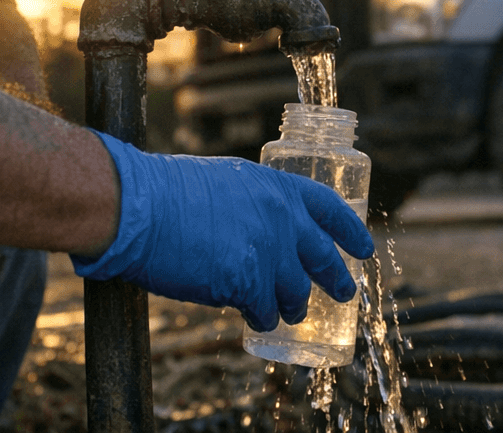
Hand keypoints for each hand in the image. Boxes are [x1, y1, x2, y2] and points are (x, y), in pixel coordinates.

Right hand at [70, 133, 374, 331]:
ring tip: (284, 312)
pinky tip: (253, 320)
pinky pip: (264, 312)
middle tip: (345, 294)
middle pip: (323, 258)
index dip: (349, 230)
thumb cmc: (166, 191)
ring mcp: (267, 251)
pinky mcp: (246, 282)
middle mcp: (281, 217)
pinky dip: (260, 319)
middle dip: (338, 280)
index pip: (329, 208)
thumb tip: (263, 231)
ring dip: (292, 306)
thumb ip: (253, 204)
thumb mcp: (225, 182)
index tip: (364, 249)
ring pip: (296, 293)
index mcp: (276, 186)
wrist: (138, 206)